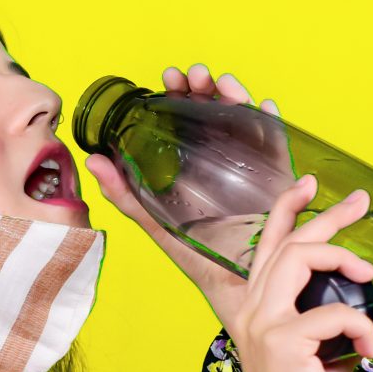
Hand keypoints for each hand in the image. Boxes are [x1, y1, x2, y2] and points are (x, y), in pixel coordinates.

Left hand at [84, 63, 302, 331]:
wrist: (240, 293)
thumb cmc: (201, 261)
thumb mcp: (159, 226)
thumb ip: (127, 197)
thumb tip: (94, 160)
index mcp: (191, 164)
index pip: (182, 119)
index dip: (174, 95)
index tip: (164, 82)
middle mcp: (221, 159)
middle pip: (213, 111)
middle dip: (202, 87)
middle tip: (191, 78)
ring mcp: (250, 166)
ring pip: (243, 118)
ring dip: (233, 94)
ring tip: (221, 86)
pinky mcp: (278, 178)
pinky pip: (277, 143)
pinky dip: (272, 121)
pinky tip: (261, 106)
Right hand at [226, 173, 372, 371]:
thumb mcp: (316, 350)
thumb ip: (323, 318)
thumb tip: (357, 299)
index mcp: (254, 310)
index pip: (264, 246)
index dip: (285, 209)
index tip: (310, 182)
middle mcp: (250, 310)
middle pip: (288, 241)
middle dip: (327, 216)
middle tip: (361, 202)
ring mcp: (262, 323)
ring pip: (302, 257)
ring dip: (343, 258)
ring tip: (368, 274)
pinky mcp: (282, 341)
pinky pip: (336, 313)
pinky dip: (362, 329)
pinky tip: (367, 351)